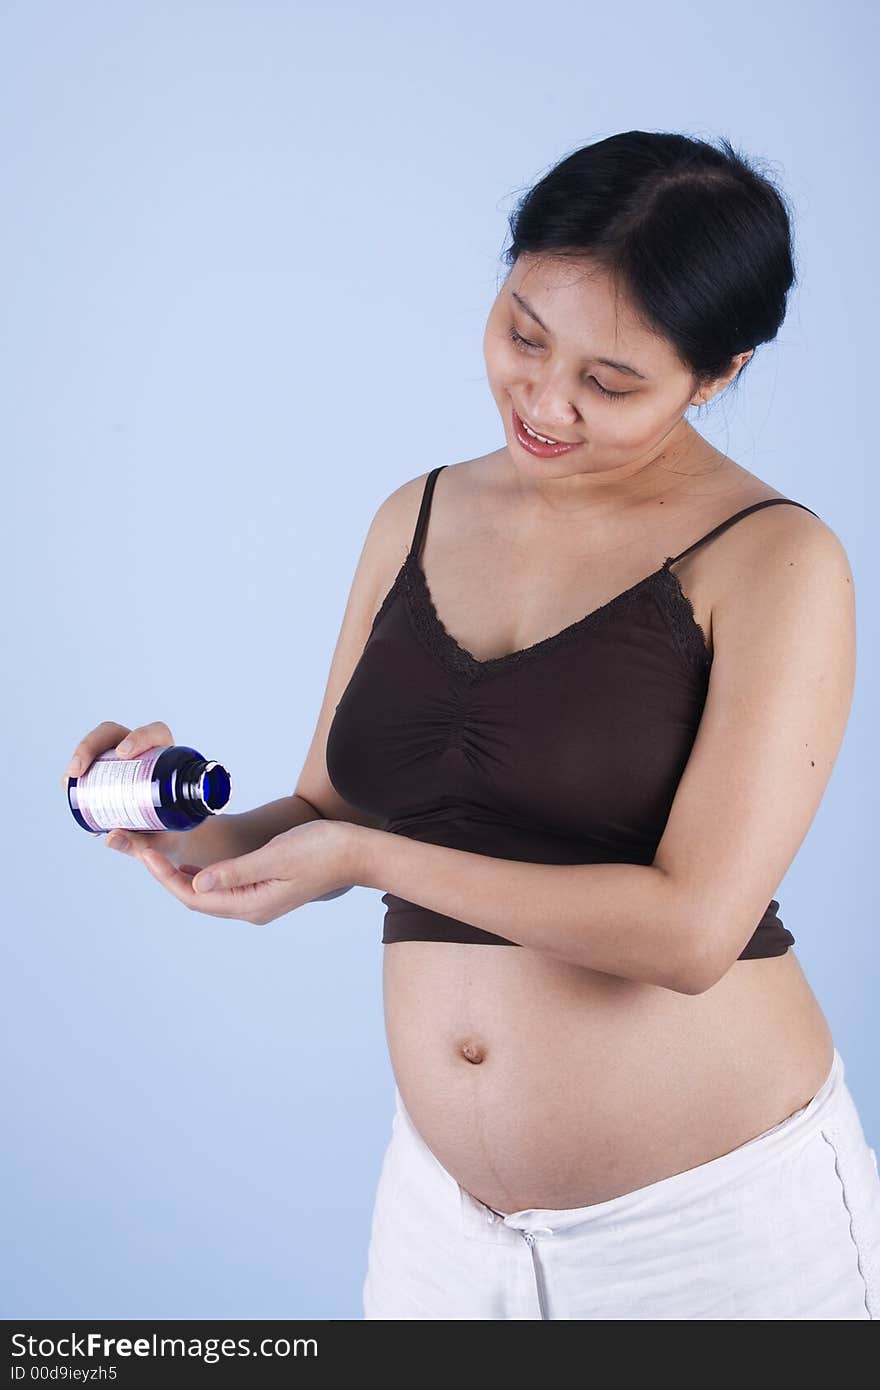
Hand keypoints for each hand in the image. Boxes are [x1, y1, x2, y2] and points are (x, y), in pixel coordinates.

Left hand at [108, 818, 362, 924]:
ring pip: (209, 896)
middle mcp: (252, 909)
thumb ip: (236, 872)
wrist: (358, 853)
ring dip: (182, 879)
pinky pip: (224, 889)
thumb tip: (197, 885)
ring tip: (158, 856)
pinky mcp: (265, 890)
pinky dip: (203, 877)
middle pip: (197, 900)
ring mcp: (260, 901)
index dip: (167, 878)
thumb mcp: (276, 856)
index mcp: (253, 904)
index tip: (146, 856)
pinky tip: (193, 863)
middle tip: (143, 852)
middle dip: (167, 878)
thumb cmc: (323, 849)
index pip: (196, 898)